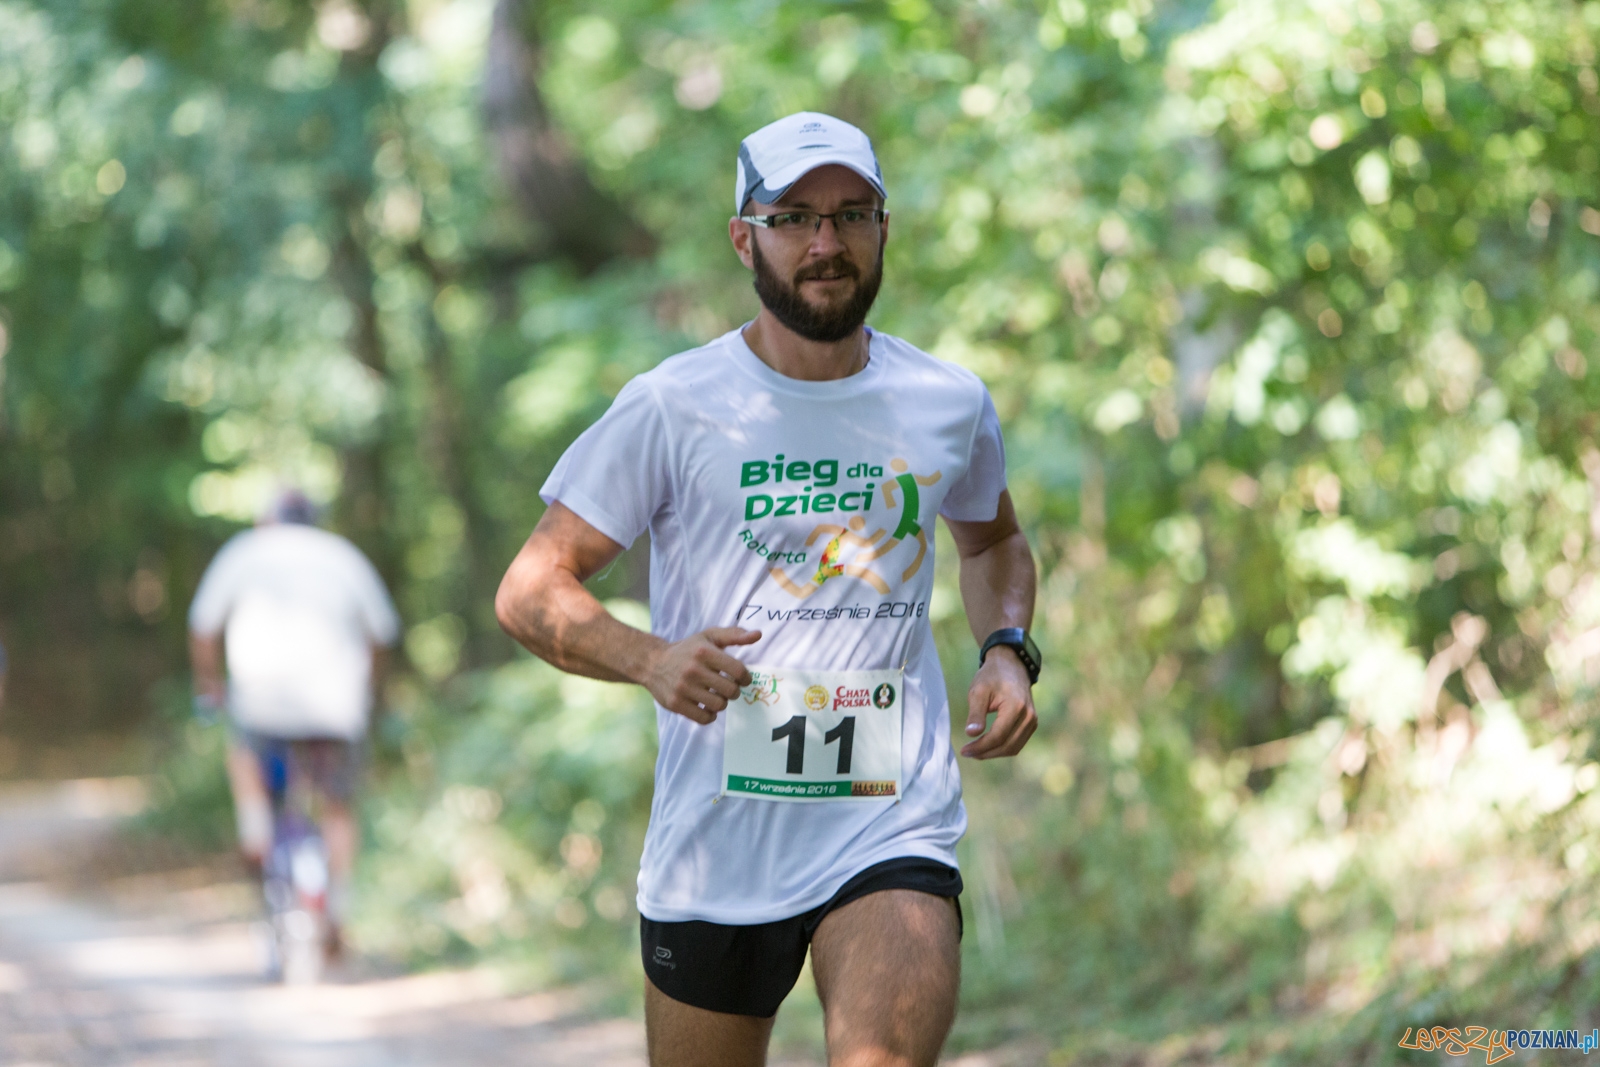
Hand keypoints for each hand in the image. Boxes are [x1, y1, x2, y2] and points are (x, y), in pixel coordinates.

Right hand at [643, 627, 760, 724]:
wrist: (652, 662)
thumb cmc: (687, 649)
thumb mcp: (709, 637)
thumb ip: (734, 635)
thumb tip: (758, 635)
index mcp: (704, 652)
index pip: (738, 671)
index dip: (745, 678)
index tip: (742, 679)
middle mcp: (693, 669)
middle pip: (730, 691)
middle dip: (734, 691)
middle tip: (728, 688)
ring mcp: (683, 688)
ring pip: (719, 705)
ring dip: (722, 703)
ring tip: (716, 696)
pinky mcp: (675, 703)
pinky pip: (704, 718)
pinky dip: (710, 715)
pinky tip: (707, 707)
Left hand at [961, 646, 1036, 757]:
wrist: (1010, 666)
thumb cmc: (992, 676)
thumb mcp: (978, 691)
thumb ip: (976, 713)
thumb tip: (971, 734)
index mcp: (1016, 706)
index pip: (998, 736)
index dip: (980, 747)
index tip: (964, 750)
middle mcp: (1028, 716)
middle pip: (1007, 745)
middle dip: (985, 753)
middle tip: (967, 753)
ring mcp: (1032, 720)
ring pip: (1013, 747)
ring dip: (994, 753)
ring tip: (975, 751)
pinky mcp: (1031, 723)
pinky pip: (1017, 743)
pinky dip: (1002, 748)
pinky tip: (987, 746)